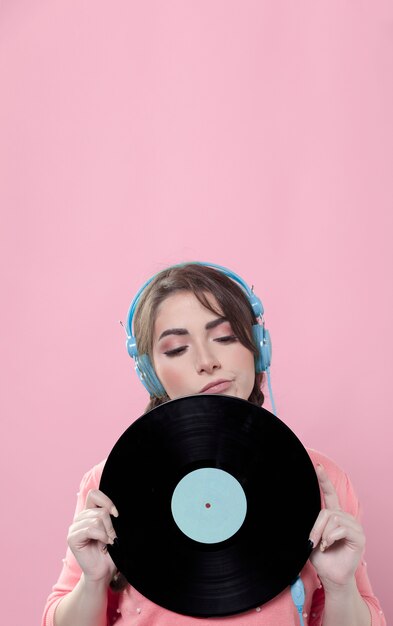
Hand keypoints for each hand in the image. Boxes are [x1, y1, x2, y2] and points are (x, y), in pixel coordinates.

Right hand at [67, 489, 118, 584]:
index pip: (94, 494)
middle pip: (100, 510)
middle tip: (112, 538)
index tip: (116, 514)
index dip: (106, 501)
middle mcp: (80, 518)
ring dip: (107, 533)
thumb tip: (115, 508)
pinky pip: (90, 529)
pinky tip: (104, 546)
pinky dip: (101, 537)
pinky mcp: (72, 538)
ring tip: (107, 543)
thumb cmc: (111, 551)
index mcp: (89, 513)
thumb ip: (110, 515)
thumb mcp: (113, 529)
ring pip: (96, 520)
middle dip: (111, 525)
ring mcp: (74, 528)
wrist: (104, 571)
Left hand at [308, 464, 364, 592]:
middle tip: (313, 541)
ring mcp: (354, 526)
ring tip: (324, 545)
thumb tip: (295, 509)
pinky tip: (330, 545)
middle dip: (316, 527)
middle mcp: (345, 517)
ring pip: (333, 519)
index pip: (330, 494)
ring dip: (323, 534)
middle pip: (326, 511)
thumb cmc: (321, 557)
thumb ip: (311, 523)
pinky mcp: (359, 536)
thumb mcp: (312, 537)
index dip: (324, 480)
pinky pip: (341, 528)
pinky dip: (331, 537)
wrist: (331, 576)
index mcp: (334, 515)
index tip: (317, 466)